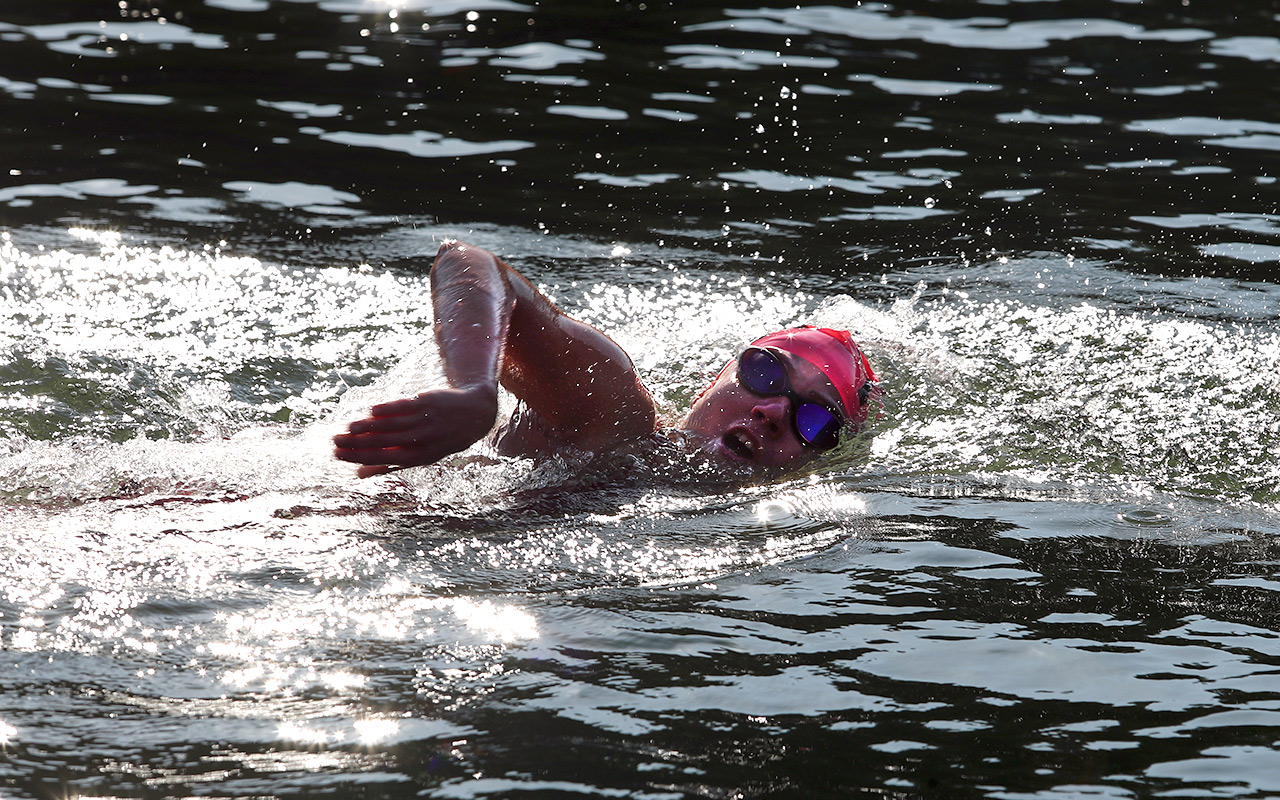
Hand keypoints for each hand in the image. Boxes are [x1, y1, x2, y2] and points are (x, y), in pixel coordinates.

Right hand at [333, 384, 498, 477]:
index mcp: (420, 457)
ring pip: (392, 425)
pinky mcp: (427, 402)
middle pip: (385, 442)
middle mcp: (423, 440)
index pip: (385, 459)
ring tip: (348, 428)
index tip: (339, 456)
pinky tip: (371, 411)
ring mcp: (425, 421)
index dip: (361, 458)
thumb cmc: (442, 438)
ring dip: (369, 427)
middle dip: (358, 444)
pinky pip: (404, 406)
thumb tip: (360, 475)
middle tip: (335, 442)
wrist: (474, 414)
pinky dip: (388, 409)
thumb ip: (391, 464)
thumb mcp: (422, 455)